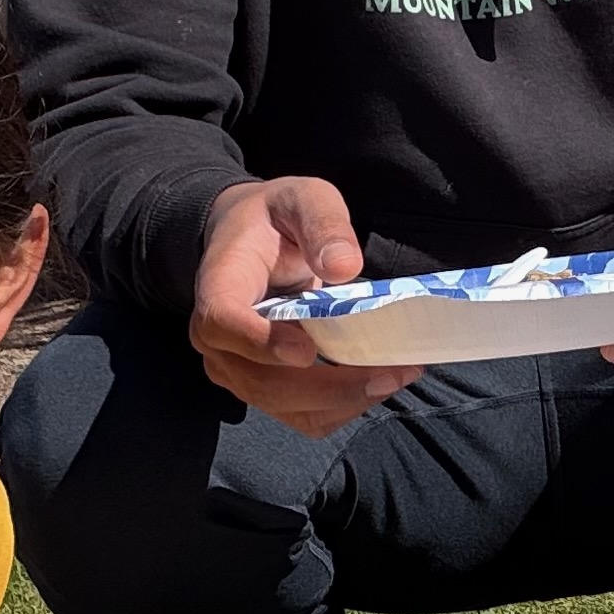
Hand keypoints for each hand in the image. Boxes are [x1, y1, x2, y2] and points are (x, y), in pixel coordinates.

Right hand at [190, 176, 419, 434]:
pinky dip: (341, 408)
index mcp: (219, 284)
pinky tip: (378, 384)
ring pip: (283, 406)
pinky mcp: (261, 388)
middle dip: (330, 386)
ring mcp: (236, 369)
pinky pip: (298, 415)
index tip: (307, 350)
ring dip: (343, 401)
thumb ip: (323, 223)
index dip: (261, 342)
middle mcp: (217, 338)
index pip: (223, 322)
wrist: (249, 243)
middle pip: (262, 381)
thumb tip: (344, 266)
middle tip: (391, 372)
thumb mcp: (303, 198)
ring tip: (397, 377)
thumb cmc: (276, 218)